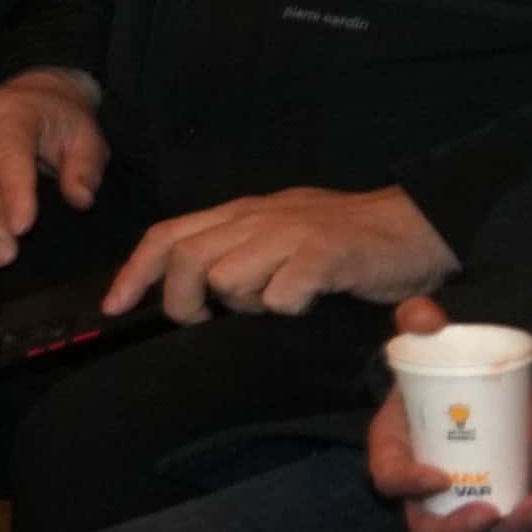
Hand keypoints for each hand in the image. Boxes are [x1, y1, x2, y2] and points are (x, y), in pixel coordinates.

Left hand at [105, 184, 451, 325]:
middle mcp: (257, 217)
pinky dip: (287, 307)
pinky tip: (311, 300)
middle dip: (183, 300)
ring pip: (228, 279)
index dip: (133, 272)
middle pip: (186, 260)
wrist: (418, 225)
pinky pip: (281, 294)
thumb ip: (236, 253)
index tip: (112, 307)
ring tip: (278, 298)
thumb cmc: (345, 240)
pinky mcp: (324, 256)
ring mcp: (291, 234)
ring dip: (244, 303)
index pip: (166, 235)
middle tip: (205, 318)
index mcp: (241, 213)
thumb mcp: (278, 236)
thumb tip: (189, 290)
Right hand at [367, 294, 531, 531]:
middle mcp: (425, 485)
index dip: (406, 485)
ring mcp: (465, 498)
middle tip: (486, 514)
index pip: (388, 478)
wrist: (497, 373)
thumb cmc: (452, 361)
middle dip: (454, 530)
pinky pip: (514, 524)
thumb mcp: (434, 338)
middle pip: (426, 527)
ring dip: (509, 529)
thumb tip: (425, 318)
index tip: (439, 477)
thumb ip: (421, 320)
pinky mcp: (502, 499)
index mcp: (396, 448)